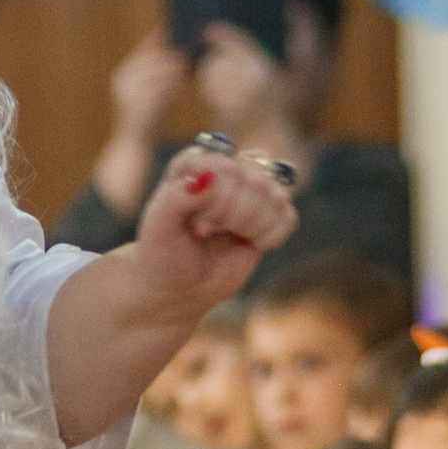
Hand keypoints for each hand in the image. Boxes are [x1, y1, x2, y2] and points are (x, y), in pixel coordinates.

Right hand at [110, 29, 189, 141]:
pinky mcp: (140, 108)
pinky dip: (172, 86)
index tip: (172, 32)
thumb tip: (175, 54)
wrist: (133, 144)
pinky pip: (159, 92)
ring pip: (155, 75)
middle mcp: (123, 84)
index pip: (141, 53)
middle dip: (168, 54)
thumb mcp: (148, 91)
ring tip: (187, 62)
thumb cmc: (145, 117)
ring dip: (172, 69)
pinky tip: (183, 83)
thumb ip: (156, 74)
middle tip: (186, 48)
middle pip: (149, 61)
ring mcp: (130, 96)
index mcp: (122, 76)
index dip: (157, 42)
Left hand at [130, 145, 298, 316]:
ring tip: (228, 236)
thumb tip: (209, 177)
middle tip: (206, 233)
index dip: (218, 200)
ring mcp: (249, 190)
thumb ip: (176, 198)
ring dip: (253, 226)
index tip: (198, 227)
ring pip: (277, 196)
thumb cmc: (163, 253)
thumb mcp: (159, 227)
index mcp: (195, 162)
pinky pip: (288, 216)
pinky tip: (251, 244)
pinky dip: (272, 236)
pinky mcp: (268, 214)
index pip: (225, 165)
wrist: (178, 286)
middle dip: (234, 216)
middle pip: (254, 179)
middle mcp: (226, 169)